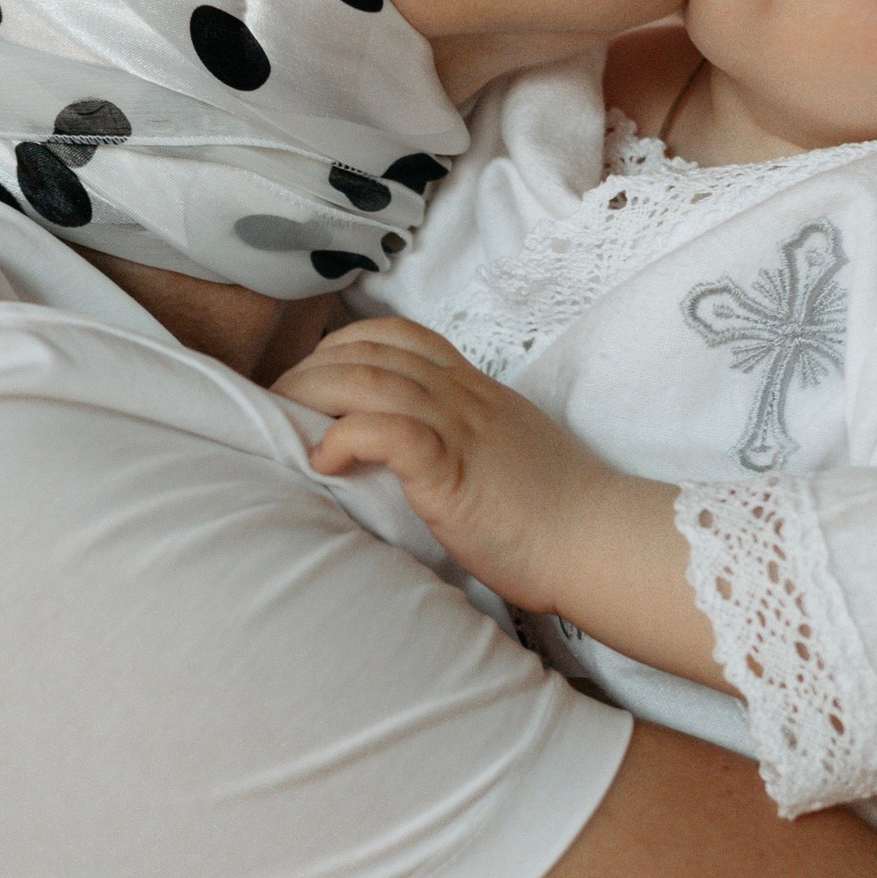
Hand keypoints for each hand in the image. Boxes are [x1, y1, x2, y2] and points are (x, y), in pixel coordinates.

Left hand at [274, 316, 623, 616]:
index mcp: (474, 389)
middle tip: (280, 403)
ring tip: (288, 426)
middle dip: (311, 370)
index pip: (398, 334)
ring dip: (313, 398)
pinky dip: (343, 438)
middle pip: (369, 351)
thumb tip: (410, 452)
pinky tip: (322, 460)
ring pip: (368, 380)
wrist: (596, 542)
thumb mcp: (503, 451)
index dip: (344, 344)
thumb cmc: (553, 513)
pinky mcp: (452, 470)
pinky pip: (386, 431)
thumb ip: (460, 437)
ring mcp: (459, 429)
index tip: (314, 376)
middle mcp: (464, 397)